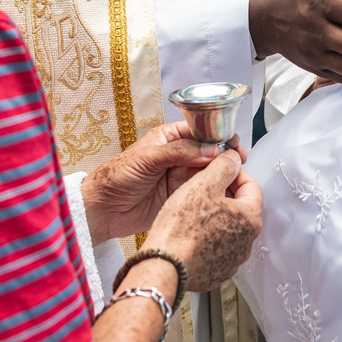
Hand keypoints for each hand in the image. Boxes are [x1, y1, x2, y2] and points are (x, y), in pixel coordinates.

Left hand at [82, 122, 245, 243]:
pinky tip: (225, 191)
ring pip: (209, 172)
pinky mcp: (181, 197)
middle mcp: (177, 156)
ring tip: (237, 175)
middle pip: (208, 151)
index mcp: (168, 139)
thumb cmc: (116, 177)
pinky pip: (202, 192)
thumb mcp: (147, 157)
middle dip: (225, 154)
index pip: (198, 131)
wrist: (103, 209)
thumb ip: (179, 151)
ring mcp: (180, 177)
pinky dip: (215, 190)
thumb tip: (209, 148)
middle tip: (239, 158)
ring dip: (222, 172)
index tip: (232, 141)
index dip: (217, 135)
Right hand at [142, 150, 262, 291]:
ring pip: (227, 229)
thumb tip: (233, 159)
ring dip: (214, 216)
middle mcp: (246, 243)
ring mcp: (231, 260)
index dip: (234, 173)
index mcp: (250, 219)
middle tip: (203, 187)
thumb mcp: (204, 183)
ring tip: (193, 209)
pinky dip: (206, 238)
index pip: (252, 186)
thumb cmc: (183, 226)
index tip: (220, 169)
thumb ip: (224, 166)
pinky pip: (215, 249)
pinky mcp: (215, 273)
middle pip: (240, 208)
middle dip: (223, 194)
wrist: (164, 264)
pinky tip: (189, 232)